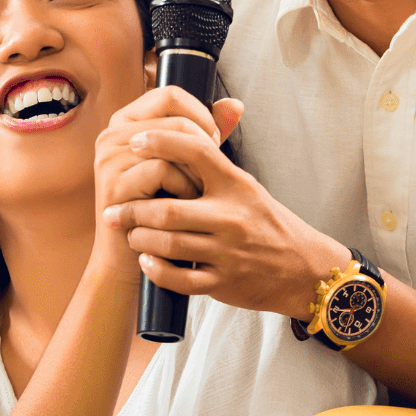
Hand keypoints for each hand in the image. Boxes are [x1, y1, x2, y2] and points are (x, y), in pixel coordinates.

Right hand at [90, 86, 245, 282]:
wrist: (136, 258)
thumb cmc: (163, 211)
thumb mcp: (186, 166)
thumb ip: (206, 134)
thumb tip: (236, 104)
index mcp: (128, 122)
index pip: (171, 95)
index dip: (200, 115)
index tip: (213, 142)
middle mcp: (112, 134)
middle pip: (176, 119)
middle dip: (202, 148)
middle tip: (208, 176)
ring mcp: (109, 157)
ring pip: (172, 143)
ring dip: (194, 172)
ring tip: (195, 195)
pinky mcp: (113, 182)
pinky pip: (162, 170)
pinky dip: (182, 188)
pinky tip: (184, 206)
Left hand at [102, 89, 345, 317]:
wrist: (303, 269)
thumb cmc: (267, 223)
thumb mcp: (247, 188)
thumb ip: (214, 166)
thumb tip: (178, 133)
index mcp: (237, 185)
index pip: (195, 151)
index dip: (160, 142)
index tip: (134, 143)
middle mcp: (232, 217)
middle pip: (169, 210)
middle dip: (133, 210)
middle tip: (112, 210)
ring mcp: (228, 252)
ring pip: (170, 245)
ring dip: (140, 239)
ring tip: (129, 234)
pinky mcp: (224, 282)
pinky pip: (181, 279)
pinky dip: (157, 270)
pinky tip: (146, 261)